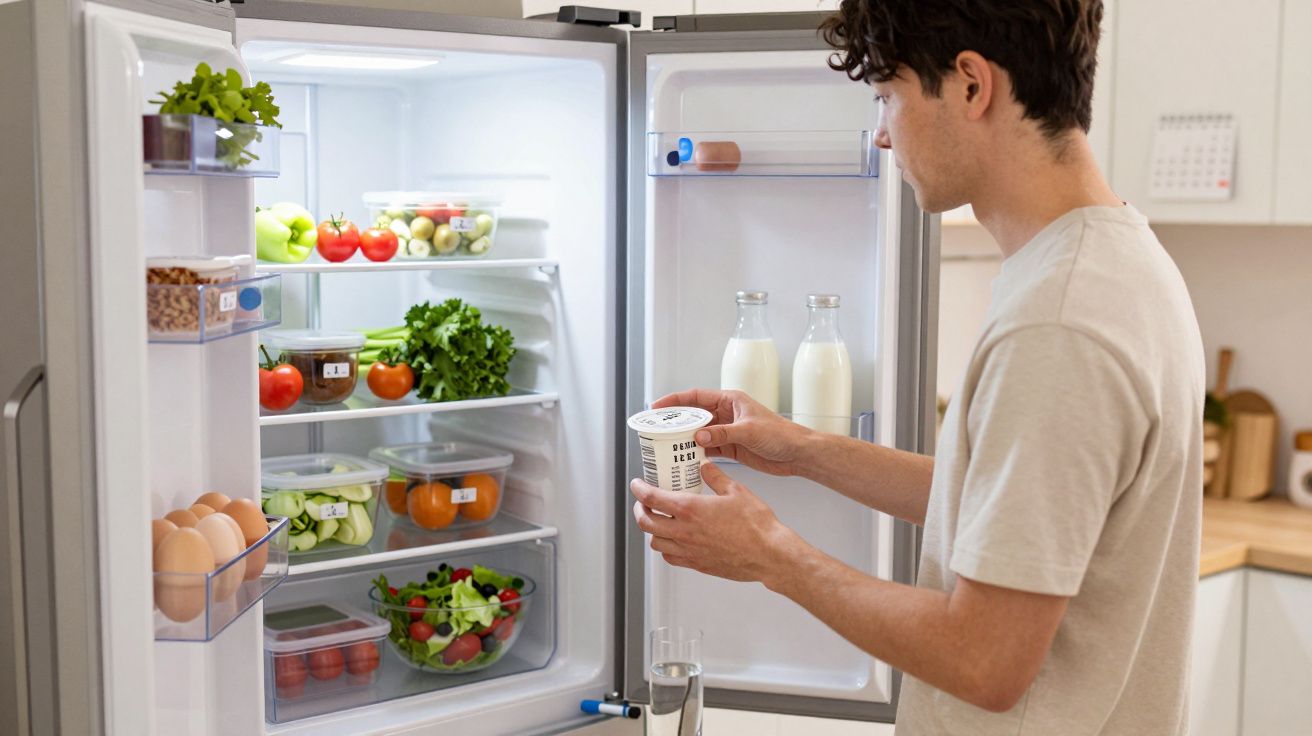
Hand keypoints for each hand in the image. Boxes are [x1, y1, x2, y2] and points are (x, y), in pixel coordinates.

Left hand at [631, 462, 798, 584]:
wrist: (769, 554)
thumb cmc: (756, 525)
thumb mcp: (736, 490)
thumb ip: (715, 476)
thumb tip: (704, 466)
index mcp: (691, 509)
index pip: (652, 498)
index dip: (639, 489)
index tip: (637, 484)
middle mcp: (685, 532)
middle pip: (645, 522)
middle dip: (639, 510)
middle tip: (643, 502)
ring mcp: (689, 551)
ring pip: (655, 542)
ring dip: (651, 529)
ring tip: (657, 520)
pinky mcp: (697, 564)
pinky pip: (670, 557)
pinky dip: (665, 548)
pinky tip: (673, 540)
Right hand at [652, 389, 810, 476]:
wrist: (798, 454)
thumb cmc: (780, 434)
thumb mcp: (749, 431)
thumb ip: (723, 433)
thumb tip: (698, 436)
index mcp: (730, 400)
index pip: (696, 396)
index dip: (675, 400)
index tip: (657, 407)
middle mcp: (726, 413)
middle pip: (694, 415)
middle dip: (675, 421)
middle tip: (656, 429)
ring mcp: (728, 431)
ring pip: (699, 432)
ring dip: (684, 438)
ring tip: (666, 445)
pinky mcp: (731, 447)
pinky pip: (708, 448)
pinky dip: (696, 452)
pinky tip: (685, 458)